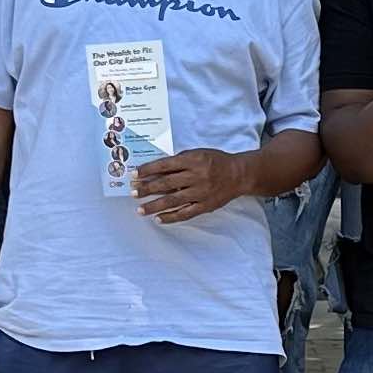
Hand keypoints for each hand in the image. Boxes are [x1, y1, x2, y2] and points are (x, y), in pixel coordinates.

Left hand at [134, 148, 250, 223]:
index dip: (148, 170)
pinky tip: (158, 219)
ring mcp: (201, 193)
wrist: (239, 174)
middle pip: (166, 184)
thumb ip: (179, 161)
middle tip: (132, 192)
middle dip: (147, 188)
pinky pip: (185, 214)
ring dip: (154, 206)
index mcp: (193, 160)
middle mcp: (196, 176)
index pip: (165, 165)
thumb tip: (156, 170)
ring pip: (173, 201)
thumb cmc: (216, 161)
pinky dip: (171, 217)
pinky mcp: (205, 206)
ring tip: (140, 209)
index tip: (134, 174)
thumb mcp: (198, 153)